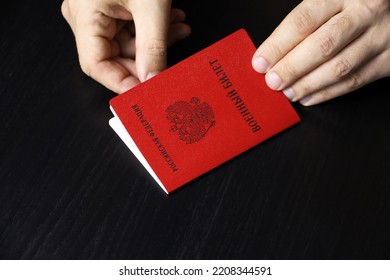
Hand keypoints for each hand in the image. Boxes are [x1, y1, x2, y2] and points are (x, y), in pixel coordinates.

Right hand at [61, 0, 190, 92]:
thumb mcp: (151, 6)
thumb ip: (153, 47)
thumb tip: (153, 80)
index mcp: (84, 17)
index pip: (96, 66)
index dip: (122, 83)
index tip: (147, 94)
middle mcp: (86, 16)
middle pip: (115, 56)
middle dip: (148, 60)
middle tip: (173, 65)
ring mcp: (99, 9)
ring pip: (128, 41)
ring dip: (158, 41)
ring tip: (182, 31)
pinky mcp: (113, 3)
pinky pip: (132, 26)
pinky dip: (154, 28)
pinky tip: (175, 22)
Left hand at [252, 0, 389, 105]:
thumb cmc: (353, 5)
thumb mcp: (329, 0)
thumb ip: (303, 23)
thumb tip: (270, 55)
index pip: (303, 21)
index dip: (278, 45)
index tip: (260, 62)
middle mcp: (364, 13)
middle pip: (322, 45)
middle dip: (292, 68)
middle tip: (273, 82)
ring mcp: (380, 36)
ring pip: (339, 67)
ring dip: (308, 84)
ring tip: (288, 93)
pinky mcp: (388, 60)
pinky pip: (355, 81)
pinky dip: (328, 93)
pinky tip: (309, 97)